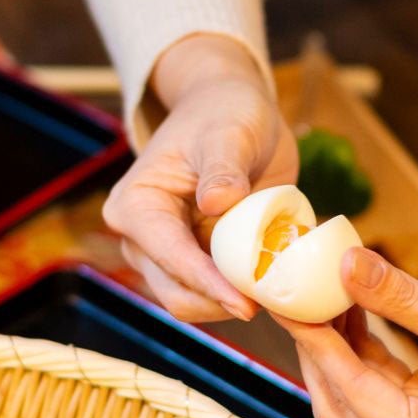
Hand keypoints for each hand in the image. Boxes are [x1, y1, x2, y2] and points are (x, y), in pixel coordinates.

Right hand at [102, 34, 296, 321]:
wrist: (232, 113)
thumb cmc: (225, 114)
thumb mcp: (229, 133)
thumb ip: (223, 167)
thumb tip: (215, 202)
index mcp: (136, 205)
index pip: (170, 256)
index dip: (209, 284)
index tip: (247, 305)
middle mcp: (141, 239)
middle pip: (177, 293)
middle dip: (223, 303)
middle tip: (275, 302)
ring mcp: (166, 255)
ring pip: (197, 302)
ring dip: (237, 301)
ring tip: (281, 288)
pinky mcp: (195, 262)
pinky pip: (218, 293)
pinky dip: (245, 292)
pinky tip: (277, 279)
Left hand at [273, 248, 417, 417]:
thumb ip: (401, 298)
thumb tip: (343, 262)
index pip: (350, 388)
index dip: (313, 337)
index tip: (283, 294)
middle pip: (341, 405)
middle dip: (318, 348)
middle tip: (295, 291)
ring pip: (358, 400)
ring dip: (342, 350)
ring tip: (326, 291)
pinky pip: (384, 395)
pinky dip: (369, 357)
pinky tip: (358, 311)